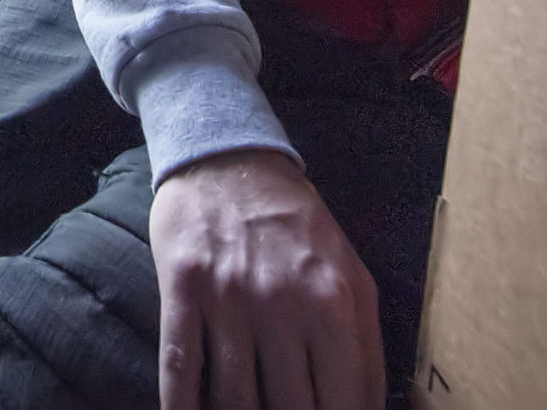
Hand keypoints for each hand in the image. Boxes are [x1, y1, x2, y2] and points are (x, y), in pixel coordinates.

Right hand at [150, 149, 382, 409]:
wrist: (229, 160)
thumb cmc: (297, 227)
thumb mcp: (352, 276)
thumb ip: (366, 347)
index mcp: (334, 303)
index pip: (343, 402)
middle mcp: (282, 303)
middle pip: (287, 408)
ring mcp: (228, 298)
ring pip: (233, 398)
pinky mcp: (183, 289)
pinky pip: (180, 366)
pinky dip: (181, 406)